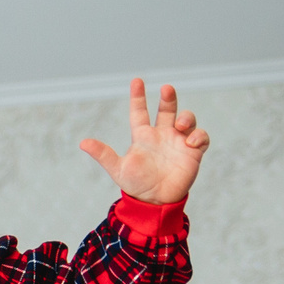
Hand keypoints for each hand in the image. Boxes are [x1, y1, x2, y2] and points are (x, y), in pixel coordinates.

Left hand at [79, 79, 209, 204]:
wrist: (155, 203)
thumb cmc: (136, 185)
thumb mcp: (118, 168)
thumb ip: (103, 154)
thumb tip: (82, 143)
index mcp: (143, 136)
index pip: (140, 112)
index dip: (138, 96)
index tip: (136, 81)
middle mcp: (161, 135)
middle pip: (167, 109)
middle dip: (168, 97)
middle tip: (166, 89)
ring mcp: (178, 142)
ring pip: (187, 119)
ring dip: (186, 117)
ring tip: (180, 125)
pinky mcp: (193, 152)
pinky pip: (201, 137)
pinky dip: (199, 136)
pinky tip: (191, 142)